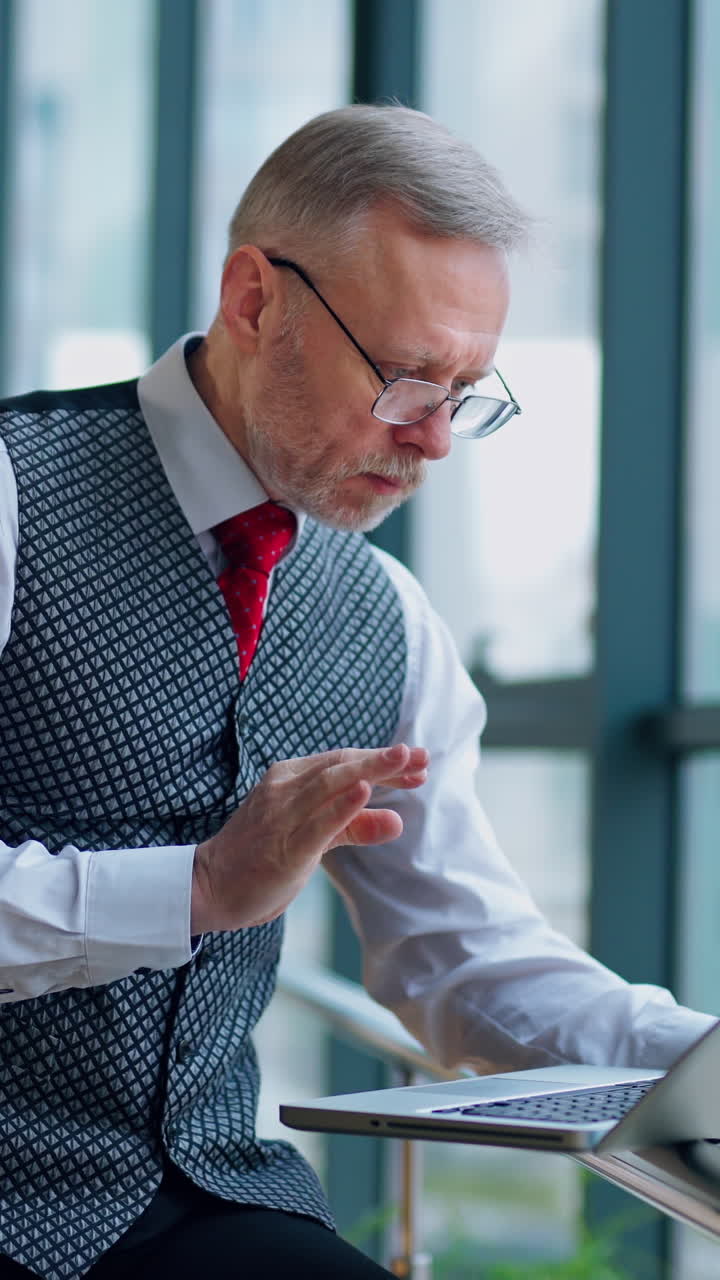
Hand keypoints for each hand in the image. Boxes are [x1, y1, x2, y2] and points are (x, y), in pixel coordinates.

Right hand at [190, 743, 427, 932]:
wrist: (208, 887)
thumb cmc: (261, 859)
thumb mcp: (314, 838)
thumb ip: (353, 826)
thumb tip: (397, 821)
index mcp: (290, 778)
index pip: (344, 762)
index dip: (383, 761)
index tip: (419, 765)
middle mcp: (285, 787)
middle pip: (343, 764)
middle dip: (386, 760)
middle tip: (423, 756)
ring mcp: (283, 813)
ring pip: (332, 783)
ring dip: (372, 769)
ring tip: (405, 760)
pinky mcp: (284, 844)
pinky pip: (317, 820)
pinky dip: (343, 804)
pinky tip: (367, 792)